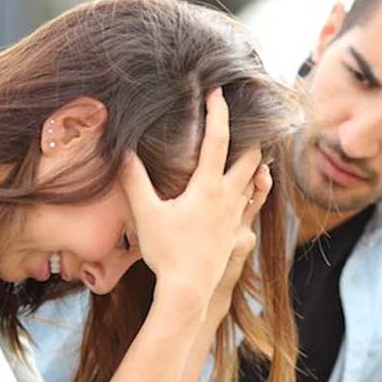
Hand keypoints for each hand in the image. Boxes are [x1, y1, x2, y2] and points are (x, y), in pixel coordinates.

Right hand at [120, 88, 262, 324]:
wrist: (188, 289)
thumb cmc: (166, 252)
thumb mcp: (145, 214)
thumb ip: (133, 180)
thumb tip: (122, 151)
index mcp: (207, 187)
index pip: (218, 140)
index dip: (218, 113)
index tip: (218, 92)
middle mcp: (228, 197)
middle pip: (250, 156)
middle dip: (249, 133)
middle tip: (244, 117)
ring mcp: (237, 215)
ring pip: (256, 178)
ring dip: (255, 159)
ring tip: (251, 144)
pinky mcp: (238, 230)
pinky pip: (255, 201)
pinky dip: (259, 186)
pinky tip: (258, 182)